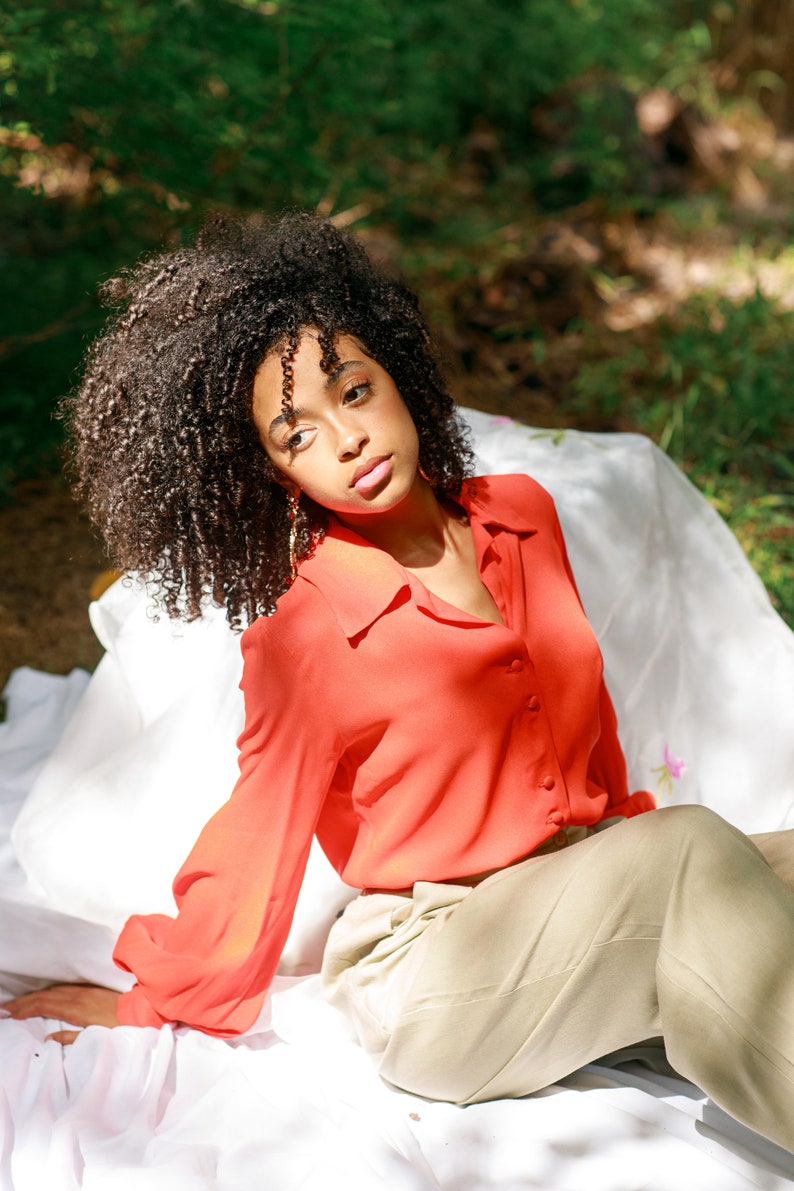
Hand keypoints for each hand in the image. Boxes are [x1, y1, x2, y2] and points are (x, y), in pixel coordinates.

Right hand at [2, 983, 120, 1044]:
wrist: (143, 1009)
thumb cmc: (121, 1026)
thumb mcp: (97, 1037)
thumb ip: (72, 1038)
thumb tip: (48, 1038)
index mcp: (77, 1008)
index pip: (44, 1006)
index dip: (25, 1008)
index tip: (9, 1013)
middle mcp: (78, 996)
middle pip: (45, 996)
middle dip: (24, 1001)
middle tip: (6, 1008)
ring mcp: (84, 991)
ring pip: (53, 991)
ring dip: (34, 996)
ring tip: (19, 1003)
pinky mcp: (90, 990)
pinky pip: (63, 989)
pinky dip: (48, 992)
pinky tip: (43, 996)